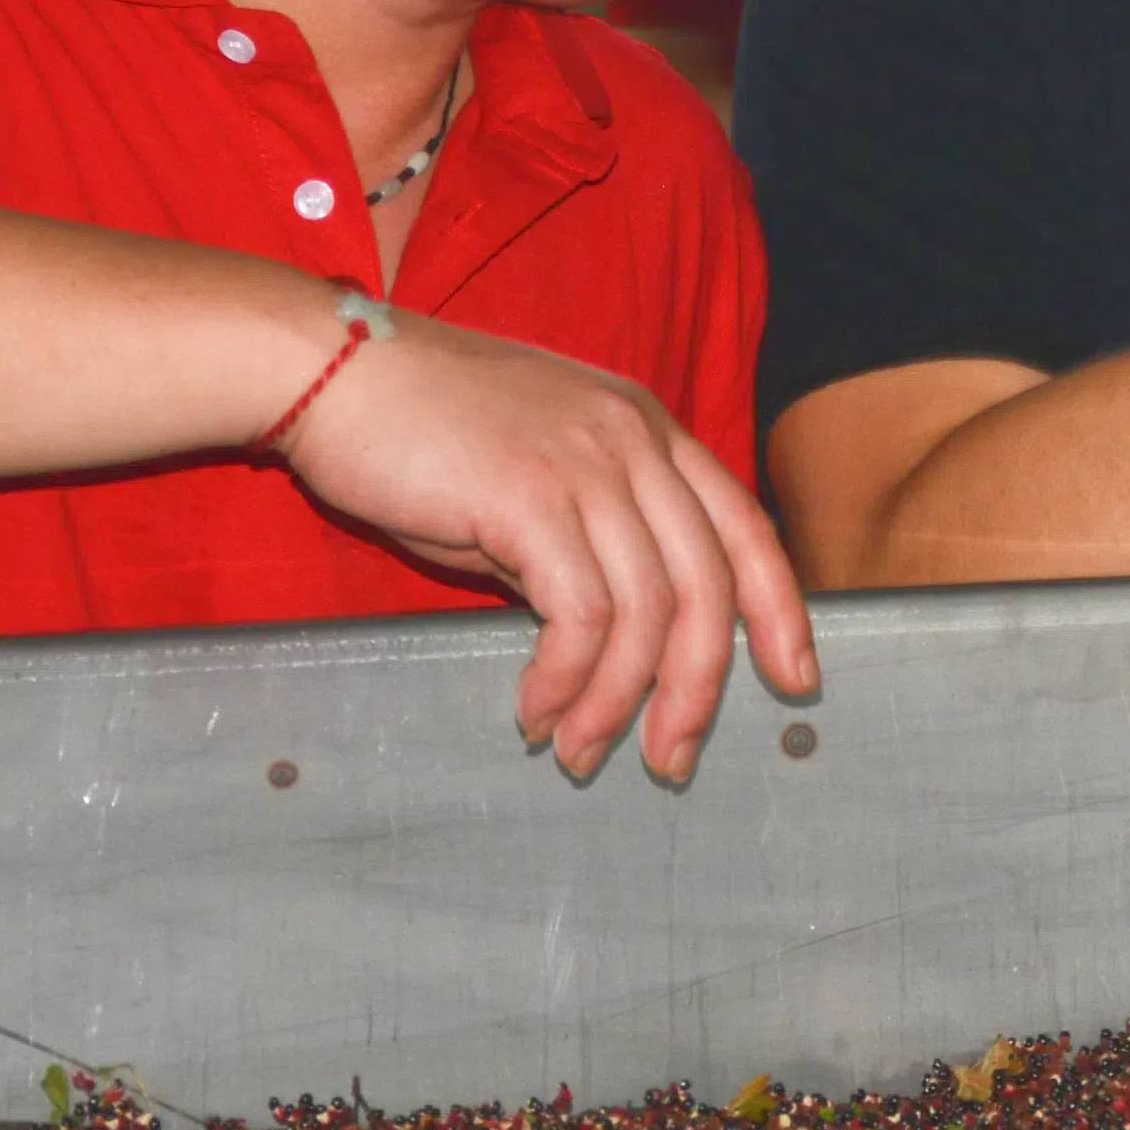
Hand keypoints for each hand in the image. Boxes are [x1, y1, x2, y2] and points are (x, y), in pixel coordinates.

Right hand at [278, 310, 822, 784]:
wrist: (333, 370)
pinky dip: (565, 681)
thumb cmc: (422, 431)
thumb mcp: (538, 475)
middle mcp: (635, 440)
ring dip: (617, 702)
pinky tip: (537, 712)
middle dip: (699, 688)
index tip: (797, 679)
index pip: (747, 528)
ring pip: (648, 613)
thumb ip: (591, 537)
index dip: (781, 610)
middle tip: (671, 759)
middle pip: (710, 585)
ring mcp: (588, 463)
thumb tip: (618, 638)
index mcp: (649, 429)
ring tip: (581, 752)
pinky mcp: (531, 497)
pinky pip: (580, 617)